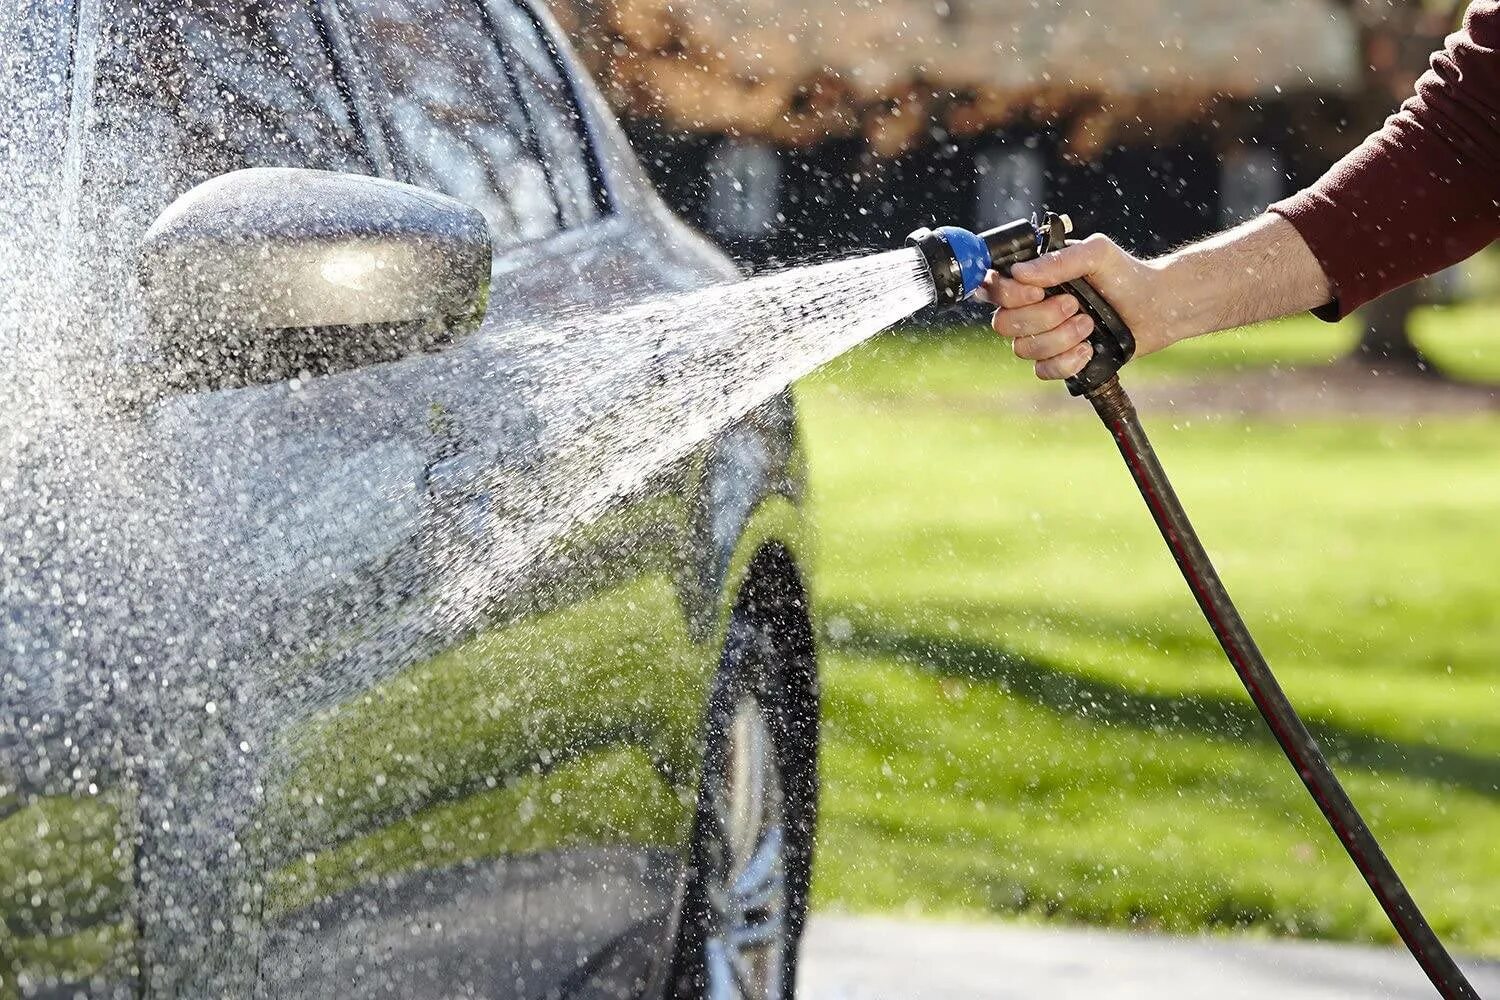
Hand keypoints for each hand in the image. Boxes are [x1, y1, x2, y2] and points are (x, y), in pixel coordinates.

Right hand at [976, 234, 1181, 380]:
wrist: (1154, 308)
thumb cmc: (1125, 275)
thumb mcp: (1097, 253)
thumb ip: (1059, 260)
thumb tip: (1020, 272)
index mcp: (1033, 279)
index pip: (994, 289)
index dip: (1009, 294)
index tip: (1038, 291)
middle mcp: (1031, 308)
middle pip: (1003, 324)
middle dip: (1042, 318)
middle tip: (1075, 307)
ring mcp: (1043, 336)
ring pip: (1023, 349)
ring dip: (1060, 339)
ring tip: (1089, 326)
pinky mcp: (1058, 360)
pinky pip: (1042, 371)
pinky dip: (1066, 362)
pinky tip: (1088, 349)